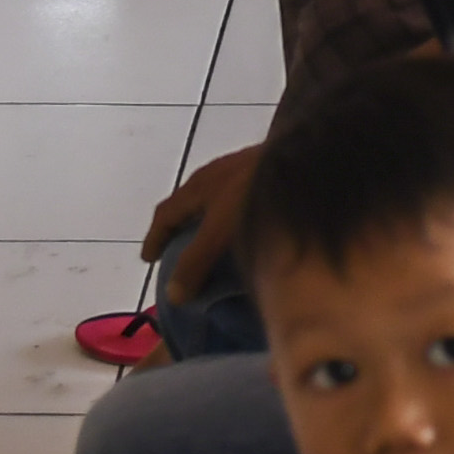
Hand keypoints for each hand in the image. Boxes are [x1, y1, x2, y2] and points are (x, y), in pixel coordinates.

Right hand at [145, 145, 258, 298]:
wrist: (305, 158)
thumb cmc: (255, 193)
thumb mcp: (220, 231)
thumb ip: (196, 261)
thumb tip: (173, 295)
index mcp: (198, 186)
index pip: (165, 214)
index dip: (154, 238)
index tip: (148, 260)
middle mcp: (217, 175)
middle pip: (189, 204)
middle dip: (180, 228)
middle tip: (178, 253)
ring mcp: (243, 171)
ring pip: (216, 200)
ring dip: (208, 222)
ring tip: (215, 246)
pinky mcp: (268, 174)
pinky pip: (241, 201)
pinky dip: (234, 219)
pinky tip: (251, 231)